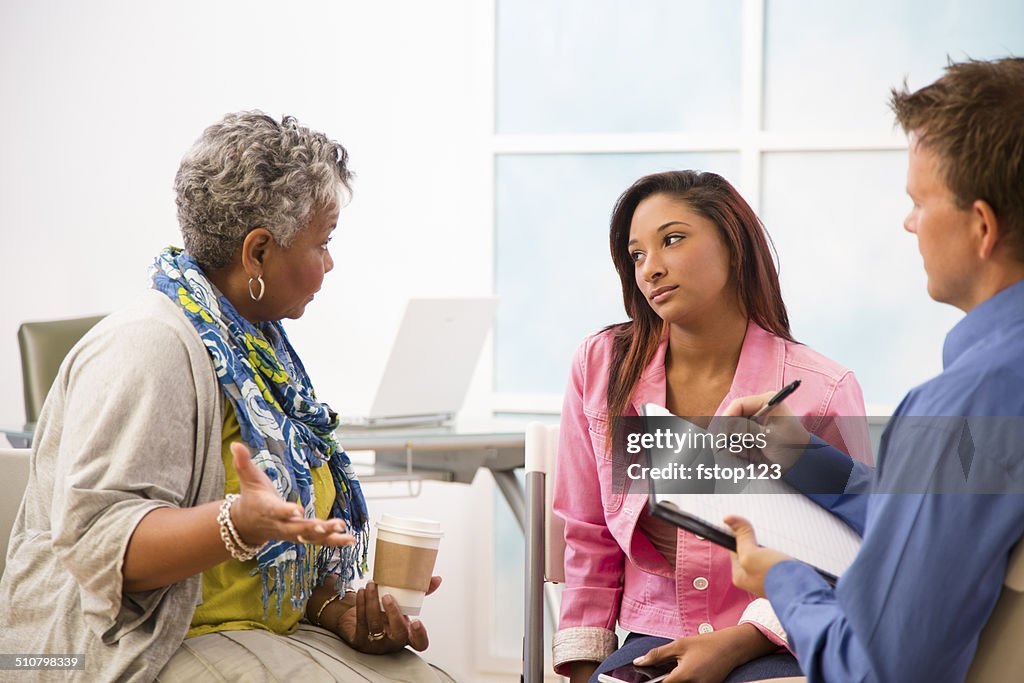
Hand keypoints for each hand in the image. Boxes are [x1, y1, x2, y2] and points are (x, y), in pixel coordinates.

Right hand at [228, 441, 355, 547]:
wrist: (247, 524)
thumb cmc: (251, 497)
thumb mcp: (248, 479)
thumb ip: (243, 463)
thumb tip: (235, 444)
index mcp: (268, 509)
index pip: (276, 511)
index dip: (286, 511)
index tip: (297, 510)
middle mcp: (281, 525)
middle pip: (297, 528)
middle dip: (312, 528)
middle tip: (326, 526)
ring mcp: (292, 533)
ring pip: (310, 537)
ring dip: (328, 536)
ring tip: (345, 532)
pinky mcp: (301, 537)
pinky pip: (319, 541)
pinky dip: (334, 541)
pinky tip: (350, 539)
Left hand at [334, 578, 441, 653]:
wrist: (360, 618)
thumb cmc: (385, 612)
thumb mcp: (404, 603)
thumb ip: (421, 592)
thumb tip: (436, 579)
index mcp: (407, 635)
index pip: (419, 643)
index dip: (419, 635)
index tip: (416, 621)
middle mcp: (393, 642)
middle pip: (397, 634)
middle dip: (393, 614)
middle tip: (388, 596)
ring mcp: (376, 643)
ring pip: (375, 625)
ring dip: (372, 602)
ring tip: (372, 585)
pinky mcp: (359, 640)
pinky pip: (361, 621)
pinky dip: (362, 604)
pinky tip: (363, 591)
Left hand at [633, 625, 775, 682]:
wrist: (732, 647)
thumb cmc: (707, 644)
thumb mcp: (679, 645)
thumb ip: (657, 655)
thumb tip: (639, 662)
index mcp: (684, 676)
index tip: (638, 679)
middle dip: (661, 681)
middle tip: (655, 674)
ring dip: (672, 681)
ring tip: (667, 672)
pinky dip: (682, 681)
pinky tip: (679, 674)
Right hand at [720, 392, 809, 471]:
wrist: (800, 464)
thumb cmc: (791, 446)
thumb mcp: (769, 436)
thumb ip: (747, 430)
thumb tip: (727, 426)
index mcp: (766, 403)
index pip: (739, 404)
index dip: (728, 416)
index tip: (723, 431)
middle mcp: (757, 410)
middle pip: (733, 417)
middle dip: (730, 431)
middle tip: (728, 444)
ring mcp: (753, 424)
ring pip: (732, 430)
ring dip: (734, 442)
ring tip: (747, 451)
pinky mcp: (750, 436)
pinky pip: (736, 440)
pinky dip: (738, 448)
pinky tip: (749, 454)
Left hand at [724, 515, 791, 596]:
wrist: (806, 596)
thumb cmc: (777, 578)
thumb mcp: (752, 555)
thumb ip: (742, 537)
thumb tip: (728, 519)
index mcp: (740, 576)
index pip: (735, 548)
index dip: (742, 535)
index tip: (749, 527)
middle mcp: (753, 580)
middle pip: (752, 551)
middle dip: (760, 542)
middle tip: (768, 538)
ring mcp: (770, 580)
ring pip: (768, 555)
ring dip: (774, 548)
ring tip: (780, 546)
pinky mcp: (785, 579)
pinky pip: (781, 562)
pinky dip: (785, 555)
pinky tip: (789, 553)